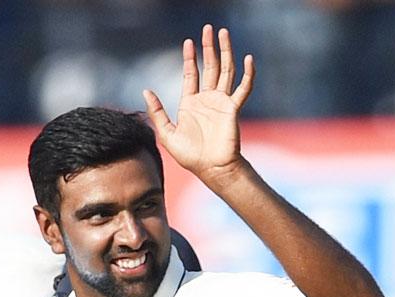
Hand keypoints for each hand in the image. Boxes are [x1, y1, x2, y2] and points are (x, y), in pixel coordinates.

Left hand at [143, 24, 254, 187]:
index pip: (191, 74)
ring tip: (223, 33)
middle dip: (209, 47)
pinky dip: (248, 74)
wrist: (211, 169)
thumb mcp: (167, 133)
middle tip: (208, 28)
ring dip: (225, 52)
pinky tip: (248, 58)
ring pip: (226, 71)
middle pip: (210, 67)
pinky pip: (243, 88)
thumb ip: (157, 112)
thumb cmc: (190, 156)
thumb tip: (146, 90)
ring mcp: (221, 103)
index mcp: (191, 104)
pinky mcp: (233, 109)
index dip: (190, 58)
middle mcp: (207, 100)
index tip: (188, 42)